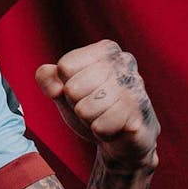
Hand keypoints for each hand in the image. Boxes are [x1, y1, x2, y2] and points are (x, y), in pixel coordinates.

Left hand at [35, 39, 158, 164]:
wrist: (123, 139)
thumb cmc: (92, 107)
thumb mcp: (64, 90)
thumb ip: (47, 78)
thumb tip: (55, 87)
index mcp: (107, 49)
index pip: (65, 67)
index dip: (66, 86)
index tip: (83, 90)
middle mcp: (125, 62)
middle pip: (72, 89)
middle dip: (77, 105)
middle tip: (95, 107)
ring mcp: (136, 87)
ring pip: (85, 110)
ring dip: (89, 120)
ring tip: (105, 116)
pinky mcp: (140, 114)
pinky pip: (100, 127)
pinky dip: (101, 132)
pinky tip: (116, 128)